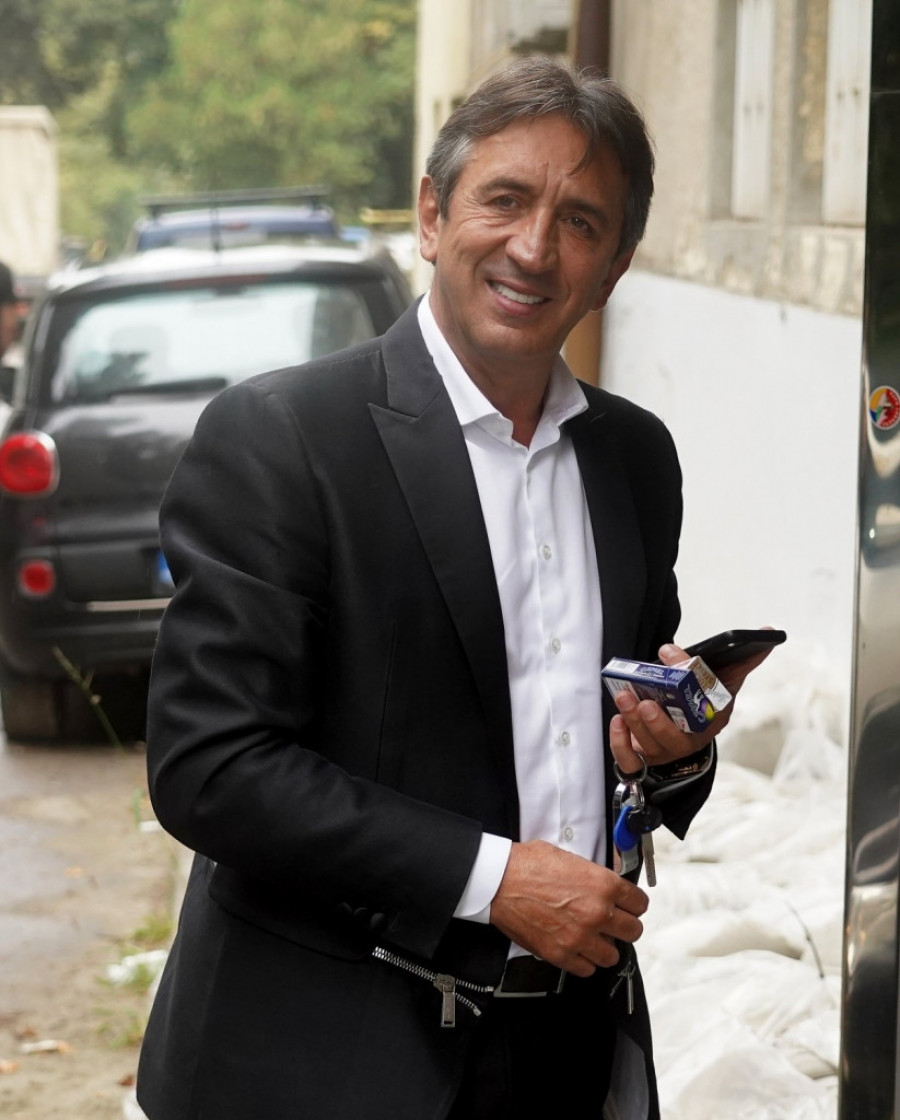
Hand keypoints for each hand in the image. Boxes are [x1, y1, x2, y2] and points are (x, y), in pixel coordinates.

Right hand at [489, 839, 647, 975]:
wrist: (499, 881)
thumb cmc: (528, 865)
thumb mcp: (570, 857)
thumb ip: (593, 875)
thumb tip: (602, 885)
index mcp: (603, 885)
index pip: (639, 903)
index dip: (634, 904)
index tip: (629, 907)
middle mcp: (597, 913)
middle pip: (633, 931)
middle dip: (625, 926)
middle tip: (614, 924)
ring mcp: (580, 937)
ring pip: (612, 955)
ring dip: (605, 946)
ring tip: (594, 938)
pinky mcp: (561, 954)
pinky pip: (587, 969)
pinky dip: (584, 961)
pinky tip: (578, 949)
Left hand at [609, 632, 776, 773]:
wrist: (683, 727)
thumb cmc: (703, 700)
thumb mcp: (723, 680)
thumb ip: (743, 660)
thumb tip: (769, 632)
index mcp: (713, 721)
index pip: (708, 710)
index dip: (693, 687)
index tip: (671, 655)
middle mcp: (690, 740)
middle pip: (676, 739)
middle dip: (658, 722)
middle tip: (644, 703)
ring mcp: (666, 751)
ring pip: (650, 745)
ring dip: (634, 723)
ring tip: (625, 698)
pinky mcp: (642, 757)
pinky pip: (630, 761)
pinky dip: (620, 743)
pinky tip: (617, 720)